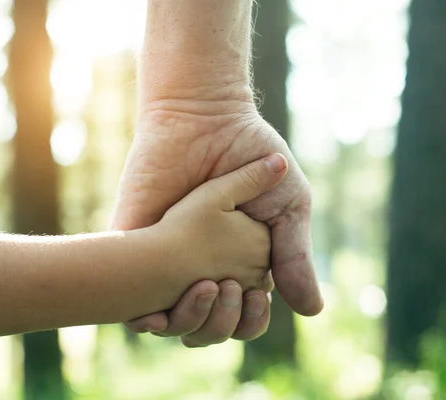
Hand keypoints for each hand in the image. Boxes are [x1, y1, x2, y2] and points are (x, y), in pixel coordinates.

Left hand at [112, 100, 322, 345]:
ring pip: (173, 322)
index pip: (243, 316)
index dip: (250, 319)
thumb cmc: (251, 156)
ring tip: (208, 287)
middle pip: (209, 327)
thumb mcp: (287, 208)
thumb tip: (313, 312)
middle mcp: (202, 267)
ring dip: (191, 321)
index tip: (257, 298)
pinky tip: (154, 317)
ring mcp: (168, 256)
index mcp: (238, 263)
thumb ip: (295, 257)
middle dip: (223, 324)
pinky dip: (144, 319)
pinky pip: (131, 296)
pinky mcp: (136, 242)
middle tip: (233, 290)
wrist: (206, 118)